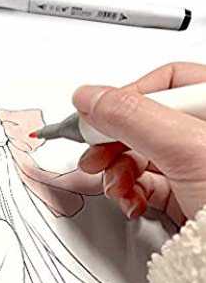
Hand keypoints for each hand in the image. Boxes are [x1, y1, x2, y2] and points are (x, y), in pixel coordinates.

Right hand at [72, 62, 205, 224]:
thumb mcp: (188, 150)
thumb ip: (132, 116)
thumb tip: (89, 97)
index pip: (165, 82)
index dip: (126, 97)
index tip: (97, 117)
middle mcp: (205, 134)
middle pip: (145, 119)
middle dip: (114, 139)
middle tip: (96, 153)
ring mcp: (195, 165)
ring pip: (140, 152)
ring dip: (117, 169)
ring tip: (116, 185)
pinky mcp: (185, 194)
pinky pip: (145, 181)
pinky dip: (130, 190)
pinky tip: (131, 200)